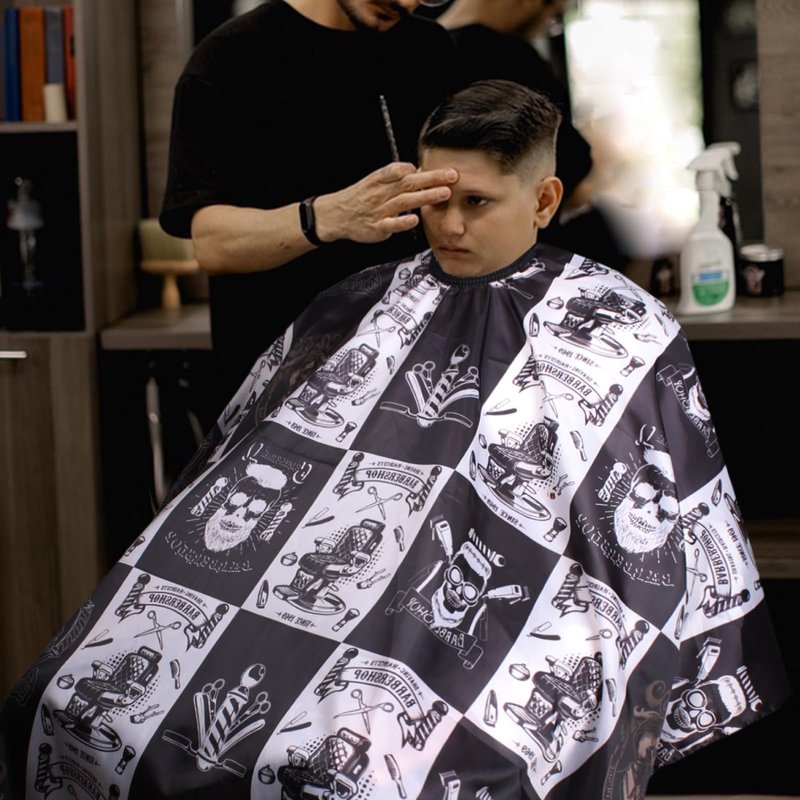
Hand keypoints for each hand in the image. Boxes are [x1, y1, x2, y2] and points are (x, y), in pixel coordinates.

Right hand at [314, 162, 457, 243]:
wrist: (335, 215)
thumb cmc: (359, 197)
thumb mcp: (375, 181)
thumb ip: (396, 177)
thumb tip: (420, 171)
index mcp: (379, 179)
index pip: (400, 169)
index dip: (419, 169)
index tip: (440, 169)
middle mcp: (380, 193)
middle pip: (409, 183)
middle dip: (432, 179)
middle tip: (452, 176)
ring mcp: (379, 210)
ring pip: (405, 201)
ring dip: (426, 196)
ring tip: (445, 193)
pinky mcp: (377, 227)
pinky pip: (391, 224)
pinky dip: (403, 222)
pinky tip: (415, 220)